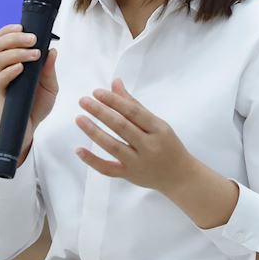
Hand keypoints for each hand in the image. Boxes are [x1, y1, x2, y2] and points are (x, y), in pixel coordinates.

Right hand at [0, 24, 58, 144]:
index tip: (22, 26)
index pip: (4, 39)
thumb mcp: (50, 85)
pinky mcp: (2, 94)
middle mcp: (5, 67)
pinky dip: (9, 71)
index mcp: (15, 60)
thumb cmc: (37, 103)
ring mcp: (2, 80)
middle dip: (15, 38)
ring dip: (17, 52)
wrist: (30, 127)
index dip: (9, 30)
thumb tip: (52, 50)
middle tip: (32, 39)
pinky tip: (20, 68)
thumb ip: (50, 69)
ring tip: (34, 55)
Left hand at [74, 78, 197, 193]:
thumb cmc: (167, 145)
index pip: (133, 112)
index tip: (97, 92)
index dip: (114, 101)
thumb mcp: (157, 123)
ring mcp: (138, 163)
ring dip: (94, 132)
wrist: (180, 176)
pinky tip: (78, 149)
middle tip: (84, 101)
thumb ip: (134, 104)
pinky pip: (108, 169)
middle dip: (100, 112)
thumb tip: (115, 82)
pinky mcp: (129, 176)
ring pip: (113, 146)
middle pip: (121, 126)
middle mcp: (149, 146)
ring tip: (79, 119)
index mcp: (158, 129)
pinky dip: (92, 160)